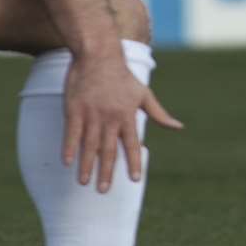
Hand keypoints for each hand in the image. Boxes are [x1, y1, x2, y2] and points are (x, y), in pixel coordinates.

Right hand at [62, 51, 183, 193]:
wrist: (99, 54)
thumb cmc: (122, 76)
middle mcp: (110, 117)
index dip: (133, 162)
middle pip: (108, 150)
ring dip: (87, 165)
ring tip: (84, 182)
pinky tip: (67, 163)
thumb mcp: (143, 94)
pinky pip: (72, 133)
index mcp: (127, 115)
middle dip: (106, 172)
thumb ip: (159, 113)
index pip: (131, 144)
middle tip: (104, 191)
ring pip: (89, 145)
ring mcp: (91, 114)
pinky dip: (69, 148)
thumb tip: (178, 127)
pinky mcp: (74, 109)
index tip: (134, 179)